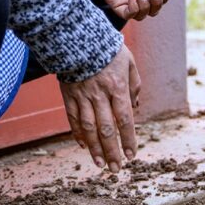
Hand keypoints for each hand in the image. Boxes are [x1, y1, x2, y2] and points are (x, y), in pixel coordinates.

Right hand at [59, 45, 140, 171]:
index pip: (125, 120)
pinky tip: (84, 146)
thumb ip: (134, 84)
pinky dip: (78, 134)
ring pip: (89, 128)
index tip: (131, 155)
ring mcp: (82, 96)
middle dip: (112, 151)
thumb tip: (135, 107)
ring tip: (100, 165)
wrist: (78, 36)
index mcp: (117, 87)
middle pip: (107, 129)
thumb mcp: (129, 61)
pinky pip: (73, 119)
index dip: (128, 140)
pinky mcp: (69, 96)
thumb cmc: (108, 48)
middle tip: (116, 169)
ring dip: (95, 149)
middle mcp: (100, 95)